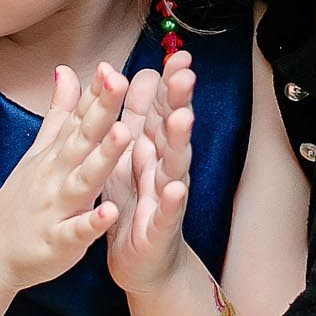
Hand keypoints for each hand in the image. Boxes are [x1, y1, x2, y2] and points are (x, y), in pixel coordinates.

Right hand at [0, 65, 134, 291]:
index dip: (96, 92)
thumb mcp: (39, 153)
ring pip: (84, 180)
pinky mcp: (59, 242)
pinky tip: (111, 212)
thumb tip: (67, 70)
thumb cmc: (21, 201)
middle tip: (119, 82)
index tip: (112, 66)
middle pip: (82, 139)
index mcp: (56, 154)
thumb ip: (59, 113)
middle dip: (102, 111)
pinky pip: (78, 232)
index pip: (78, 117)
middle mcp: (56, 175)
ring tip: (124, 133)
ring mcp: (57, 209)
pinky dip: (93, 222)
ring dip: (102, 157)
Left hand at [102, 53, 195, 292]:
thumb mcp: (129, 153)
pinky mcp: (160, 227)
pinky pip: (167, 212)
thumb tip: (145, 72)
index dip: (170, 84)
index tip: (178, 55)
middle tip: (186, 75)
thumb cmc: (133, 201)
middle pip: (173, 130)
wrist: (139, 259)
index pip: (163, 110)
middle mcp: (164, 167)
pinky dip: (171, 200)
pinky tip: (174, 188)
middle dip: (180, 102)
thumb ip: (137, 115)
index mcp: (151, 148)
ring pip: (175, 165)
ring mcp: (165, 196)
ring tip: (183, 120)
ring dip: (180, 142)